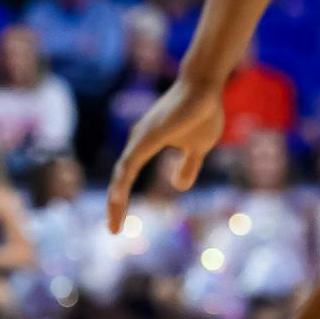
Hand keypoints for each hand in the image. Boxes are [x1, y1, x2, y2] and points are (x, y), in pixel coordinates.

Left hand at [106, 75, 224, 231]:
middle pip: (120, 178)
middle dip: (115, 206)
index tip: (118, 224)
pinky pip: (133, 160)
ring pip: (123, 171)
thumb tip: (178, 185)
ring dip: (117, 197)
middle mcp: (138, 141)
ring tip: (113, 220)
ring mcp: (143, 136)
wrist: (207, 87)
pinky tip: (118, 194)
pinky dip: (124, 179)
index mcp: (145, 146)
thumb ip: (188, 166)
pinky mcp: (150, 134)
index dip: (121, 200)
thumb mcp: (198, 148)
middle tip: (112, 231)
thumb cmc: (201, 113)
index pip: (127, 177)